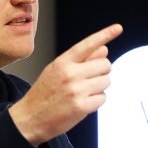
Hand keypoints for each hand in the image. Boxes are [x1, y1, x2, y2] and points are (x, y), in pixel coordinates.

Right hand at [9, 24, 123, 145]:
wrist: (29, 119)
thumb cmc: (42, 95)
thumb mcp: (55, 71)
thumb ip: (79, 60)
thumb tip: (104, 49)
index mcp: (62, 63)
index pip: (88, 44)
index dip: (105, 35)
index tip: (118, 28)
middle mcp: (70, 74)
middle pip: (105, 64)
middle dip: (101, 72)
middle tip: (88, 80)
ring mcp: (76, 91)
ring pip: (106, 81)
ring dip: (99, 87)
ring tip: (82, 93)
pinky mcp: (81, 107)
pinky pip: (103, 98)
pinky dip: (96, 101)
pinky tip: (82, 104)